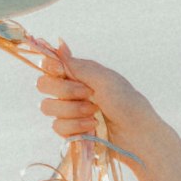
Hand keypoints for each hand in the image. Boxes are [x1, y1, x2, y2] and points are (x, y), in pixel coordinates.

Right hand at [36, 36, 161, 164]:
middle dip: (64, 90)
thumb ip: (79, 66)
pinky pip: (57, 127)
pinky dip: (75, 126)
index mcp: (80, 74)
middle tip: (88, 94)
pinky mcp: (70, 131)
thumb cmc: (126, 103)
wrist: (137, 135)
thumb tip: (60, 46)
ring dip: (72, 110)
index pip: (50, 65)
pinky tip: (92, 127)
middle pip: (43, 85)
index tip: (61, 71)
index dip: (50, 67)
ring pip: (48, 107)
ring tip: (94, 113)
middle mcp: (71, 91)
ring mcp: (69, 112)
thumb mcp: (104, 79)